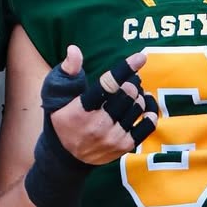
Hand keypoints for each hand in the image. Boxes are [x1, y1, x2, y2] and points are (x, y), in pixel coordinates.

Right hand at [50, 45, 156, 164]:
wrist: (66, 157)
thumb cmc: (63, 119)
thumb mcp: (55, 95)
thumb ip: (67, 72)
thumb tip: (74, 50)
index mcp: (81, 109)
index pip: (108, 85)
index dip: (126, 68)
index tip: (141, 57)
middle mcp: (99, 125)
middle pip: (127, 94)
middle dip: (131, 82)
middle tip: (129, 80)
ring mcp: (113, 137)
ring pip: (137, 107)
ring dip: (139, 95)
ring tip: (133, 93)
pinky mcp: (125, 146)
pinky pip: (148, 125)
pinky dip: (151, 110)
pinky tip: (146, 102)